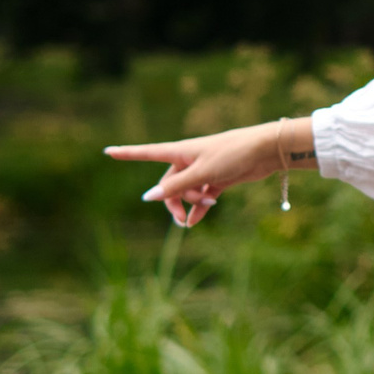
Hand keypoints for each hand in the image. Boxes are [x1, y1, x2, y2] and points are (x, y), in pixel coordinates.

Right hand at [104, 121, 290, 227]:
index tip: (107, 151)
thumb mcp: (202, 172)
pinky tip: (196, 222)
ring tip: (206, 208)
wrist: (266, 151)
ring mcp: (203, 170)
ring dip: (191, 204)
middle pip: (169, 185)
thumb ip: (176, 186)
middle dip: (173, 202)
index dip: (127, 154)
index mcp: (180, 152)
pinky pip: (202, 197)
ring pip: (187, 192)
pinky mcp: (218, 179)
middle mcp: (189, 160)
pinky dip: (199, 209)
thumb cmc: (233, 154)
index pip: (147, 153)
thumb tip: (148, 197)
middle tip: (181, 220)